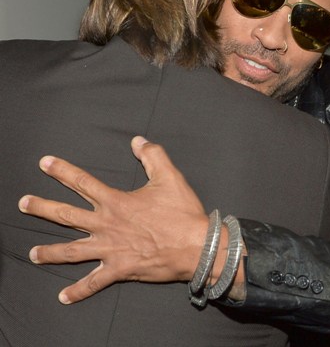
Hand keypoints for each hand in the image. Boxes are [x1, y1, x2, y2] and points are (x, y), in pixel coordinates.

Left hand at [18, 136, 208, 303]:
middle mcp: (107, 224)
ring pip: (71, 251)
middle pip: (66, 215)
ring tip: (33, 253)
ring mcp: (110, 249)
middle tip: (23, 203)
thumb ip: (153, 156)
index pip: (83, 182)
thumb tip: (138, 141)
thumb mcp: (170, 178)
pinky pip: (94, 282)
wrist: (196, 245)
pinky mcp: (119, 269)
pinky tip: (63, 297)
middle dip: (42, 208)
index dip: (62, 171)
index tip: (44, 163)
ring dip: (49, 252)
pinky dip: (78, 291)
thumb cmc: (183, 212)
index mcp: (116, 201)